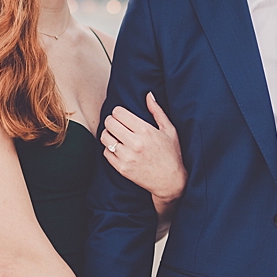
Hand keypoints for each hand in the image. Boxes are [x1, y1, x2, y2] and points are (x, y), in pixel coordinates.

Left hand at [102, 93, 185, 215]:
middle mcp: (134, 143)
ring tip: (117, 136)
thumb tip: (148, 95)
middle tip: (118, 124)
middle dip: (112, 121)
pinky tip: (118, 149)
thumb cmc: (172, 154)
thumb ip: (157, 111)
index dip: (119, 112)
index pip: (119, 113)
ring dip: (109, 134)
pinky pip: (105, 152)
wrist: (170, 181)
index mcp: (146, 131)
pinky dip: (109, 149)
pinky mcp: (121, 168)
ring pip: (104, 137)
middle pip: (109, 123)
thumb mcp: (170, 130)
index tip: (123, 116)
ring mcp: (126, 156)